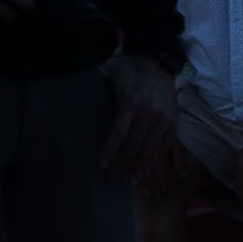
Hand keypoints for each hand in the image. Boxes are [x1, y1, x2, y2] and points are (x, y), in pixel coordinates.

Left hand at [98, 52, 174, 179]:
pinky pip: (162, 148)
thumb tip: (69, 78)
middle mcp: (150, 113)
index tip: (102, 165)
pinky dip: (151, 161)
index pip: (119, 133)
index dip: (110, 150)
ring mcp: (164, 120)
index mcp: (132, 102)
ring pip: (149, 151)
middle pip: (133, 146)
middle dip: (121, 164)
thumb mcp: (110, 68)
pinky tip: (141, 169)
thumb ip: (93, 75)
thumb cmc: (129, 69)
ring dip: (136, 167)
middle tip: (110, 177)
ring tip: (123, 177)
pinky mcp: (173, 124)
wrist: (160, 63)